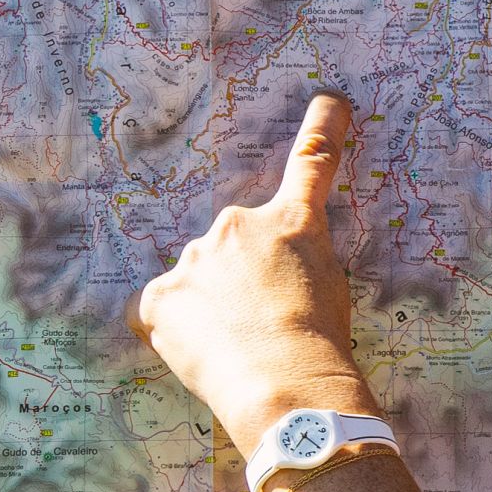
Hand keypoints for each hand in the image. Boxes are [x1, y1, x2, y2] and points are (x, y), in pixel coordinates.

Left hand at [131, 93, 378, 452]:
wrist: (287, 389)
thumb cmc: (320, 349)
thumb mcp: (331, 293)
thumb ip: (297, 265)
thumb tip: (271, 278)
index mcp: (292, 224)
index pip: (312, 165)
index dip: (323, 129)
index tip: (329, 101)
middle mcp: (238, 226)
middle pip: (231, 245)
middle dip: (239, 278)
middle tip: (260, 326)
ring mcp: (193, 259)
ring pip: (196, 280)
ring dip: (210, 307)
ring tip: (236, 350)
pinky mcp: (160, 297)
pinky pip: (162, 311)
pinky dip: (177, 330)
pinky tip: (204, 355)